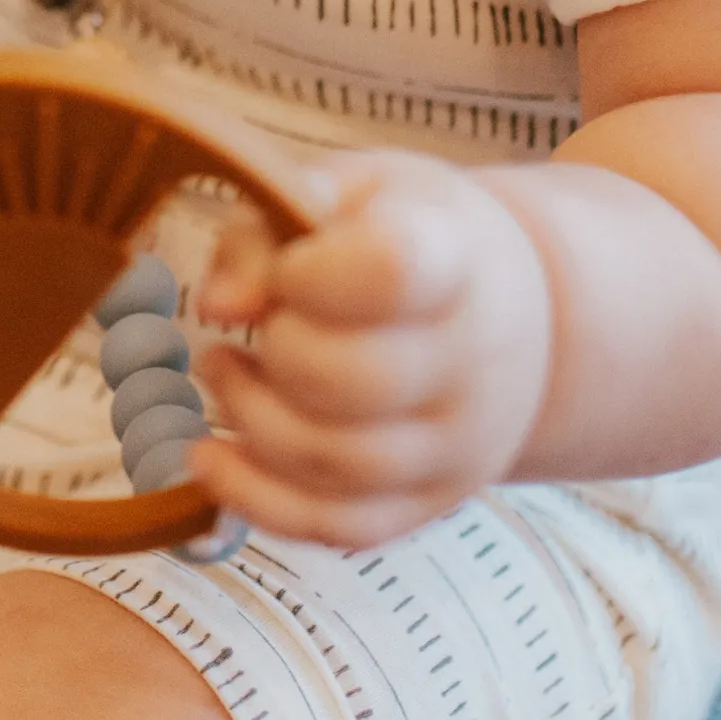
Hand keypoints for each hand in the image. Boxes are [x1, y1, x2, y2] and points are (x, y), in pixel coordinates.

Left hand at [191, 151, 552, 548]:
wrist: (510, 313)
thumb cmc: (404, 235)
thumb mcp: (345, 193)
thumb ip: (269, 231)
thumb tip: (218, 305)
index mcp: (452, 257)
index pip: (389, 271)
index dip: (310, 272)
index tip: (290, 265)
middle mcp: (468, 361)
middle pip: (356, 381)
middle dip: (277, 351)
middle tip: (257, 327)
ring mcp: (455, 445)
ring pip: (337, 463)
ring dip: (250, 420)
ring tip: (223, 370)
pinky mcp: (428, 504)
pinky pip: (337, 526)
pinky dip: (257, 501)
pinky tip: (209, 458)